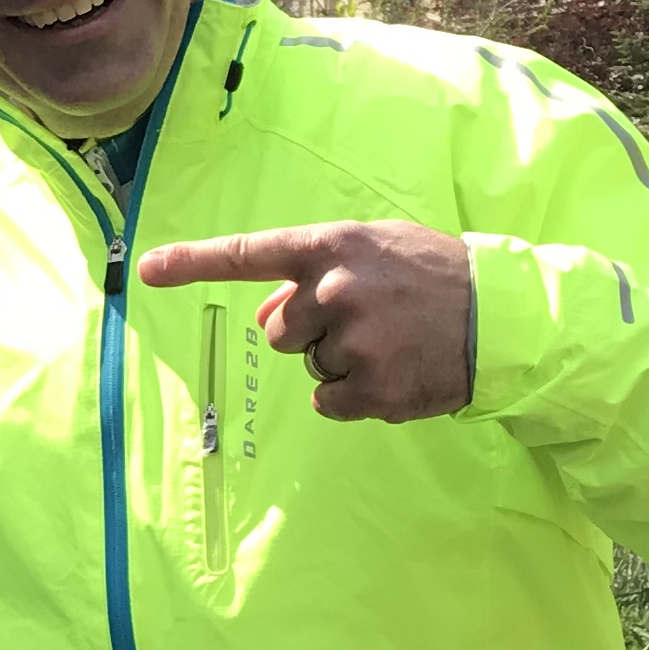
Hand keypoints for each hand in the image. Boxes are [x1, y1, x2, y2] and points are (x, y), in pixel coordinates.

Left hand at [136, 220, 473, 421]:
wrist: (502, 317)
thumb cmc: (430, 275)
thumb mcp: (374, 250)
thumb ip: (314, 273)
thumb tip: (265, 313)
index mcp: (332, 247)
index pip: (249, 254)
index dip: (193, 261)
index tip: (146, 269)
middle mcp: (335, 291)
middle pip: (277, 331)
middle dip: (308, 332)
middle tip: (364, 320)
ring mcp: (354, 343)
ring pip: (308, 367)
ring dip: (339, 361)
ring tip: (390, 341)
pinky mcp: (374, 389)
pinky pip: (329, 402)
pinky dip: (354, 396)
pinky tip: (393, 372)